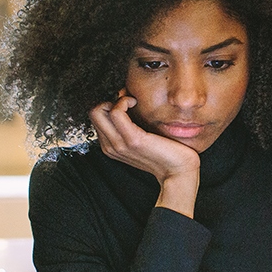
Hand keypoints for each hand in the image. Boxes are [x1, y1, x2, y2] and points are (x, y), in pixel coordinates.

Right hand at [89, 95, 199, 215]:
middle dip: (109, 101)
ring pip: (98, 111)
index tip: (126, 105)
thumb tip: (126, 105)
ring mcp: (120, 144)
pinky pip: (116, 112)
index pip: (97, 118)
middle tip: (127, 103)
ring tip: (132, 102)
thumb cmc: (165, 153)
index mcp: (111, 147)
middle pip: (93, 113)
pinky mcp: (132, 139)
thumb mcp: (142, 139)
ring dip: (116, 100)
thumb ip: (130, 127)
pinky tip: (135, 103)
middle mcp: (111, 146)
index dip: (109, 106)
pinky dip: (123, 102)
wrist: (178, 171)